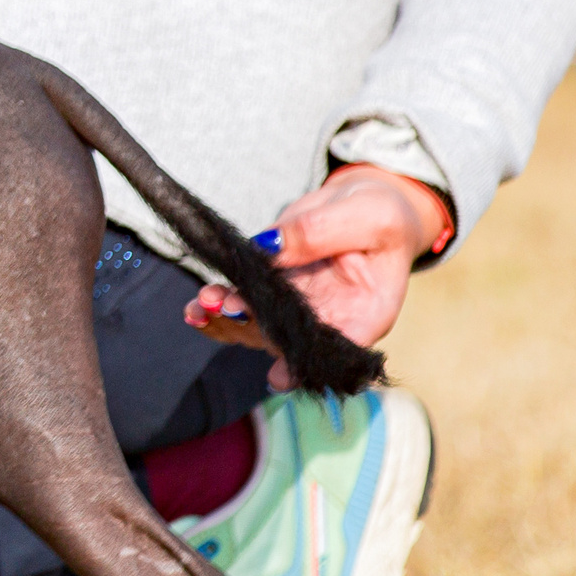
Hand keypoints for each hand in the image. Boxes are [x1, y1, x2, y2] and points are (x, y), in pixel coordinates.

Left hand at [184, 163, 450, 390]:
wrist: (361, 204)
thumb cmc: (380, 216)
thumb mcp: (369, 216)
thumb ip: (323, 231)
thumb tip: (270, 247)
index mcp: (367, 314)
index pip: (341, 350)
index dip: (309, 364)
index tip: (279, 371)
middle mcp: (329, 322)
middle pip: (287, 341)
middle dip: (252, 328)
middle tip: (225, 307)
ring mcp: (295, 310)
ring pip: (256, 327)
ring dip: (227, 319)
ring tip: (205, 303)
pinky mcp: (269, 291)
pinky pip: (239, 305)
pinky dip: (215, 308)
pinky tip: (196, 307)